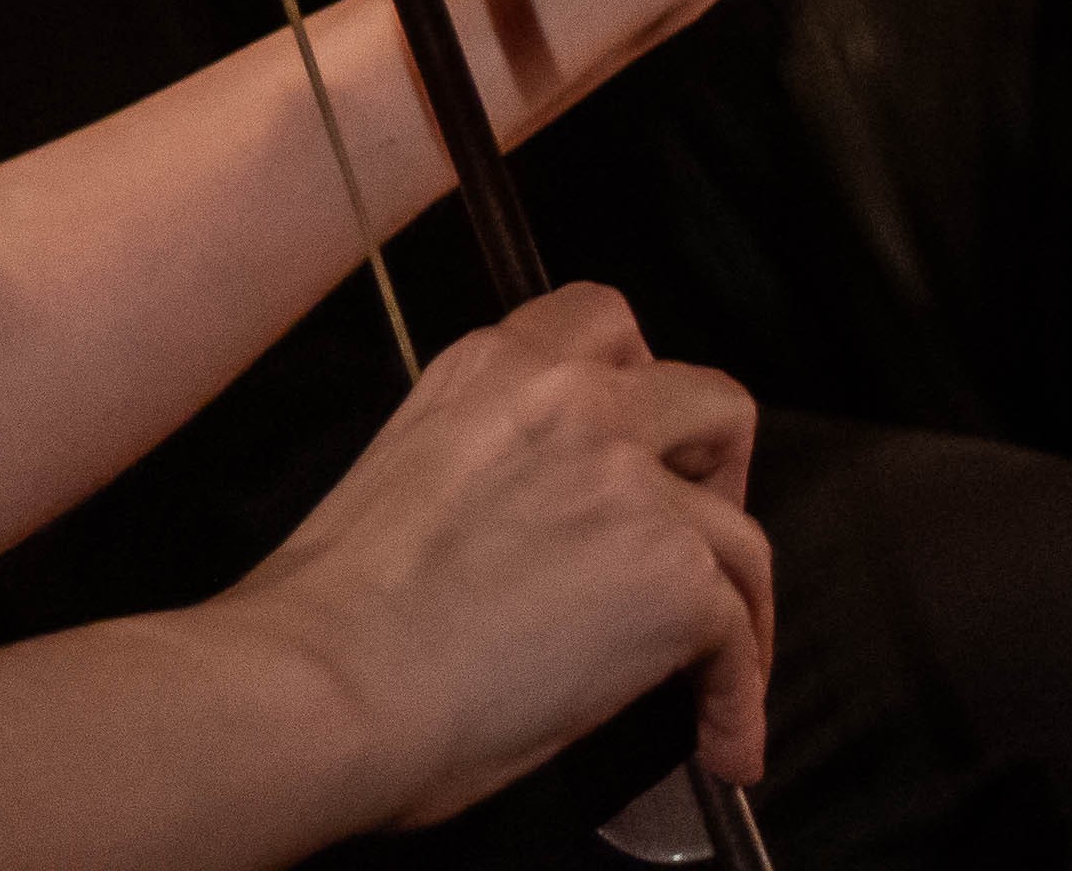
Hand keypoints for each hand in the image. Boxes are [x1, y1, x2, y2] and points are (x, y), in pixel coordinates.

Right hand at [222, 285, 769, 820]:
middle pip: (710, 402)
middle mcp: (573, 400)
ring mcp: (632, 484)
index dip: (640, 389)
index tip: (636, 452)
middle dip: (716, 476)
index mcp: (490, 369)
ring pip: (743, 534)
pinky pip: (742, 639)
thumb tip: (538, 536)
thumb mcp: (408, 475)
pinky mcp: (673, 575)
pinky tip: (723, 747)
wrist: (328, 680)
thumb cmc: (329, 615)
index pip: (604, 324)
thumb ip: (492, 467)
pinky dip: (741, 699)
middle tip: (687, 547)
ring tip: (722, 674)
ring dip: (738, 603)